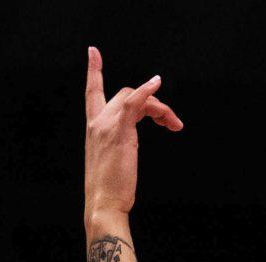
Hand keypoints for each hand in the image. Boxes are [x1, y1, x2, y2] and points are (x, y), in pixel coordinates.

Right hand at [83, 47, 181, 231]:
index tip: (93, 52)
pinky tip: (157, 84)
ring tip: (173, 124)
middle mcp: (97, 123)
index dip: (93, 71)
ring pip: (135, 98)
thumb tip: (128, 148)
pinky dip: (147, 91)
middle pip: (126, 95)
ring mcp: (106, 125)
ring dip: (159, 108)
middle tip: (170, 123)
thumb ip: (120, 147)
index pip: (91, 94)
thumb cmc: (109, 192)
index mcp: (94, 130)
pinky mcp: (120, 130)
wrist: (103, 205)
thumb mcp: (114, 163)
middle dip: (151, 103)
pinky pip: (135, 101)